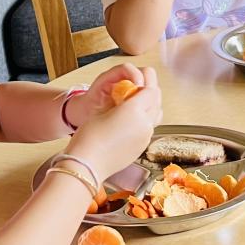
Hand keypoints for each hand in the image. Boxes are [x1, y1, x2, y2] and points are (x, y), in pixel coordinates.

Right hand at [65, 67, 160, 181]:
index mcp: (134, 110)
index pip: (151, 89)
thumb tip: (130, 97)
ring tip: (136, 104)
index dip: (146, 82)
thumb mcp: (104, 110)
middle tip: (140, 87)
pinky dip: (146, 121)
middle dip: (151, 92)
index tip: (139, 80)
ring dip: (151, 106)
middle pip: (157, 100)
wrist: (87, 164)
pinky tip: (132, 122)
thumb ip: (121, 101)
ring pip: (157, 114)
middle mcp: (145, 123)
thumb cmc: (90, 136)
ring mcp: (146, 136)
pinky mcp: (143, 147)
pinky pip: (150, 128)